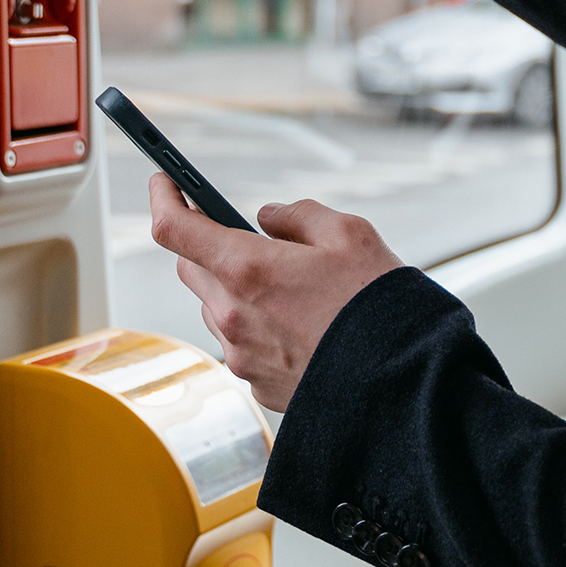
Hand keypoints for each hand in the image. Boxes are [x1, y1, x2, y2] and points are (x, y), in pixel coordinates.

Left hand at [147, 173, 403, 411]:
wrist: (401, 381)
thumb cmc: (377, 305)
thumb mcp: (350, 234)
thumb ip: (300, 215)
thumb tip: (268, 216)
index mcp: (248, 269)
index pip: (175, 229)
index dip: (164, 198)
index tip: (165, 181)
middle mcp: (233, 316)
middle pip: (191, 267)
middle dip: (206, 244)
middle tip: (242, 234)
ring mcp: (242, 355)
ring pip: (216, 308)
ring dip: (235, 290)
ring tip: (290, 288)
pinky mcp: (257, 384)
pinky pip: (241, 345)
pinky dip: (258, 327)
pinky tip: (302, 326)